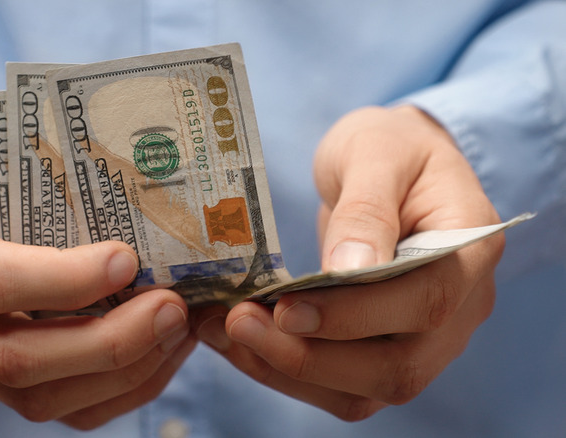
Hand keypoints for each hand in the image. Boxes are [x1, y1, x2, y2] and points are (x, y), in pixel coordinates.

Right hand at [0, 108, 195, 428]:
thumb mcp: (14, 157)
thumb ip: (64, 183)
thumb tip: (161, 205)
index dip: (65, 279)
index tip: (129, 259)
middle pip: (15, 359)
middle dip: (109, 343)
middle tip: (172, 309)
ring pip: (40, 399)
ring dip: (125, 372)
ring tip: (176, 329)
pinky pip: (63, 411)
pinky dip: (124, 389)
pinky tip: (163, 352)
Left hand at [193, 105, 502, 419]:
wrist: (393, 164)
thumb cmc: (390, 147)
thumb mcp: (375, 154)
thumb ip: (367, 210)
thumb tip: (348, 270)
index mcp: (469, 250)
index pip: (427, 302)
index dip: (356, 315)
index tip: (287, 308)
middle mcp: (461, 308)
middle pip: (398, 367)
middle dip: (309, 357)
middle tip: (239, 323)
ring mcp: (427, 339)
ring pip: (365, 390)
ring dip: (289, 372)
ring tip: (226, 334)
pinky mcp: (386, 350)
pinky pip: (343, 386)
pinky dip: (287, 373)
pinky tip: (241, 344)